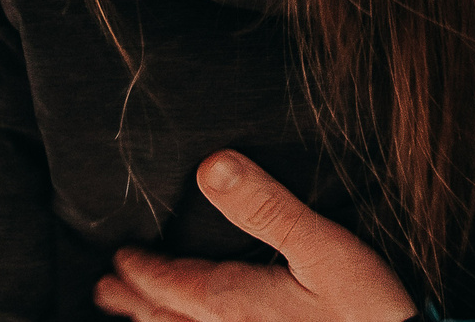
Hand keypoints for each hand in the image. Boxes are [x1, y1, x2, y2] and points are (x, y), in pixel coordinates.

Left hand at [94, 150, 415, 321]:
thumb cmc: (367, 309)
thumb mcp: (324, 248)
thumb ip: (268, 208)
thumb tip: (211, 167)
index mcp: (238, 301)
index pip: (176, 285)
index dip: (144, 272)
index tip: (119, 260)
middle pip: (172, 316)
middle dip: (138, 301)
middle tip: (106, 291)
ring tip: (137, 315)